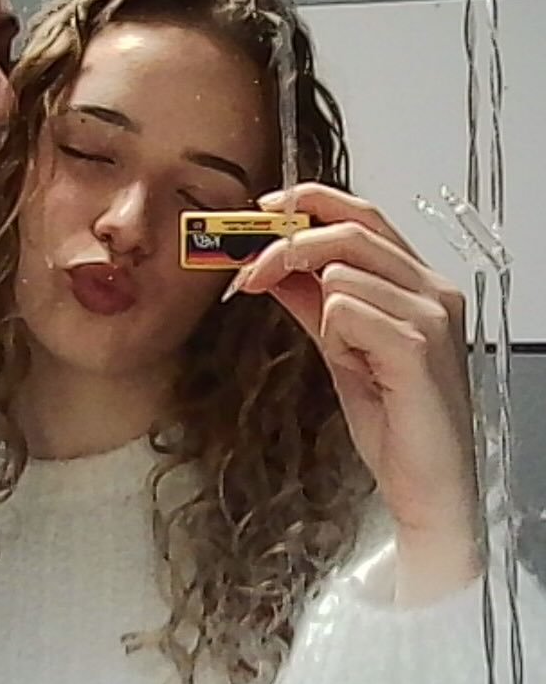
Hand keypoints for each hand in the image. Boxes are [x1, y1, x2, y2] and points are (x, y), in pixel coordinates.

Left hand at [229, 183, 480, 601]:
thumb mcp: (340, 346)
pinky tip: (361, 368)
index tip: (264, 207)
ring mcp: (431, 313)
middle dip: (285, 247)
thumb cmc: (393, 416)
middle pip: (347, 231)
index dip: (311, 201)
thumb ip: (310, 300)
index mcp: (418, 281)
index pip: (363, 214)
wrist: (425, 482)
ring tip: (347, 355)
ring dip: (322, 314)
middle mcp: (433, 288)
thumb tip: (270, 263)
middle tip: (250, 273)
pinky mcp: (418, 344)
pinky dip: (336, 336)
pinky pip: (345, 310)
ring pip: (339, 274)